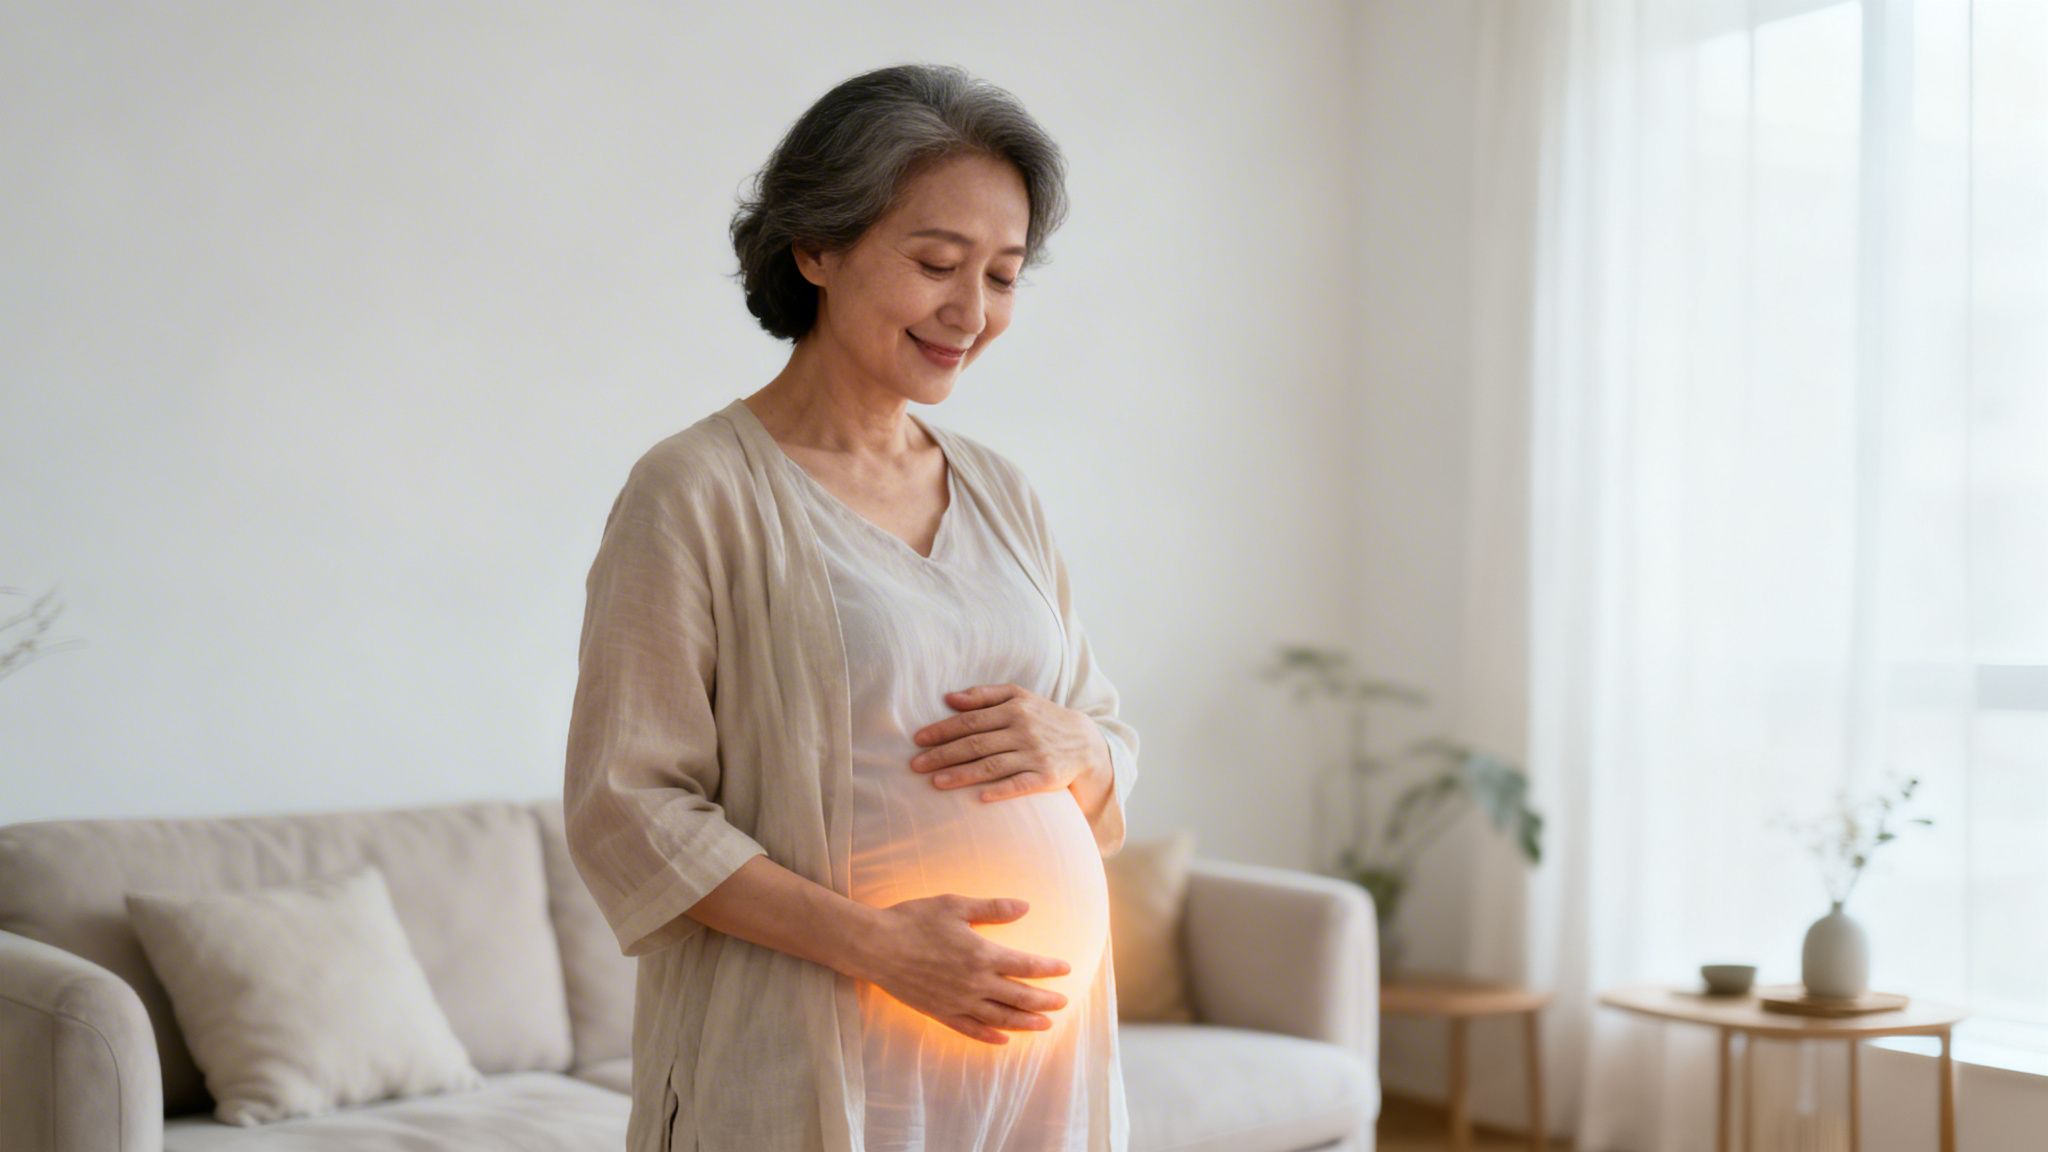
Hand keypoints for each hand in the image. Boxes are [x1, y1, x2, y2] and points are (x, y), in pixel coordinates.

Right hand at [860, 895, 1071, 1043]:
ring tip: (1045, 1025)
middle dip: (1045, 1001)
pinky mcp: (941, 1013)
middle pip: (1020, 997)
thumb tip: (1026, 906)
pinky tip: (1003, 1040)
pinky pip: (971, 1030)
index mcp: (982, 955)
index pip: (1026, 966)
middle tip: (1063, 1002)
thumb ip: (993, 908)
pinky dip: (990, 1037)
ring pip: (1001, 1019)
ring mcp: (958, 1002)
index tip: (1066, 969)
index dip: (1049, 969)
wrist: (876, 946)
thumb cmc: (914, 920)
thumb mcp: (955, 905)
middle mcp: (975, 984)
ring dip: (1026, 1023)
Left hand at [909, 683, 1108, 802]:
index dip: (942, 730)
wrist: (1087, 743)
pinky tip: (979, 798)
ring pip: (992, 765)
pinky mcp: (1047, 777)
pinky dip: (1000, 791)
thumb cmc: (1044, 719)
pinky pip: (1020, 785)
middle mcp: (1023, 730)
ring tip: (936, 782)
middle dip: (943, 754)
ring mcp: (1035, 755)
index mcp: (1014, 709)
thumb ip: (985, 695)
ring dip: (962, 774)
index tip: (918, 740)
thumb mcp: (1020, 697)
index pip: (970, 720)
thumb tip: (949, 698)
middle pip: (976, 743)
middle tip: (915, 765)